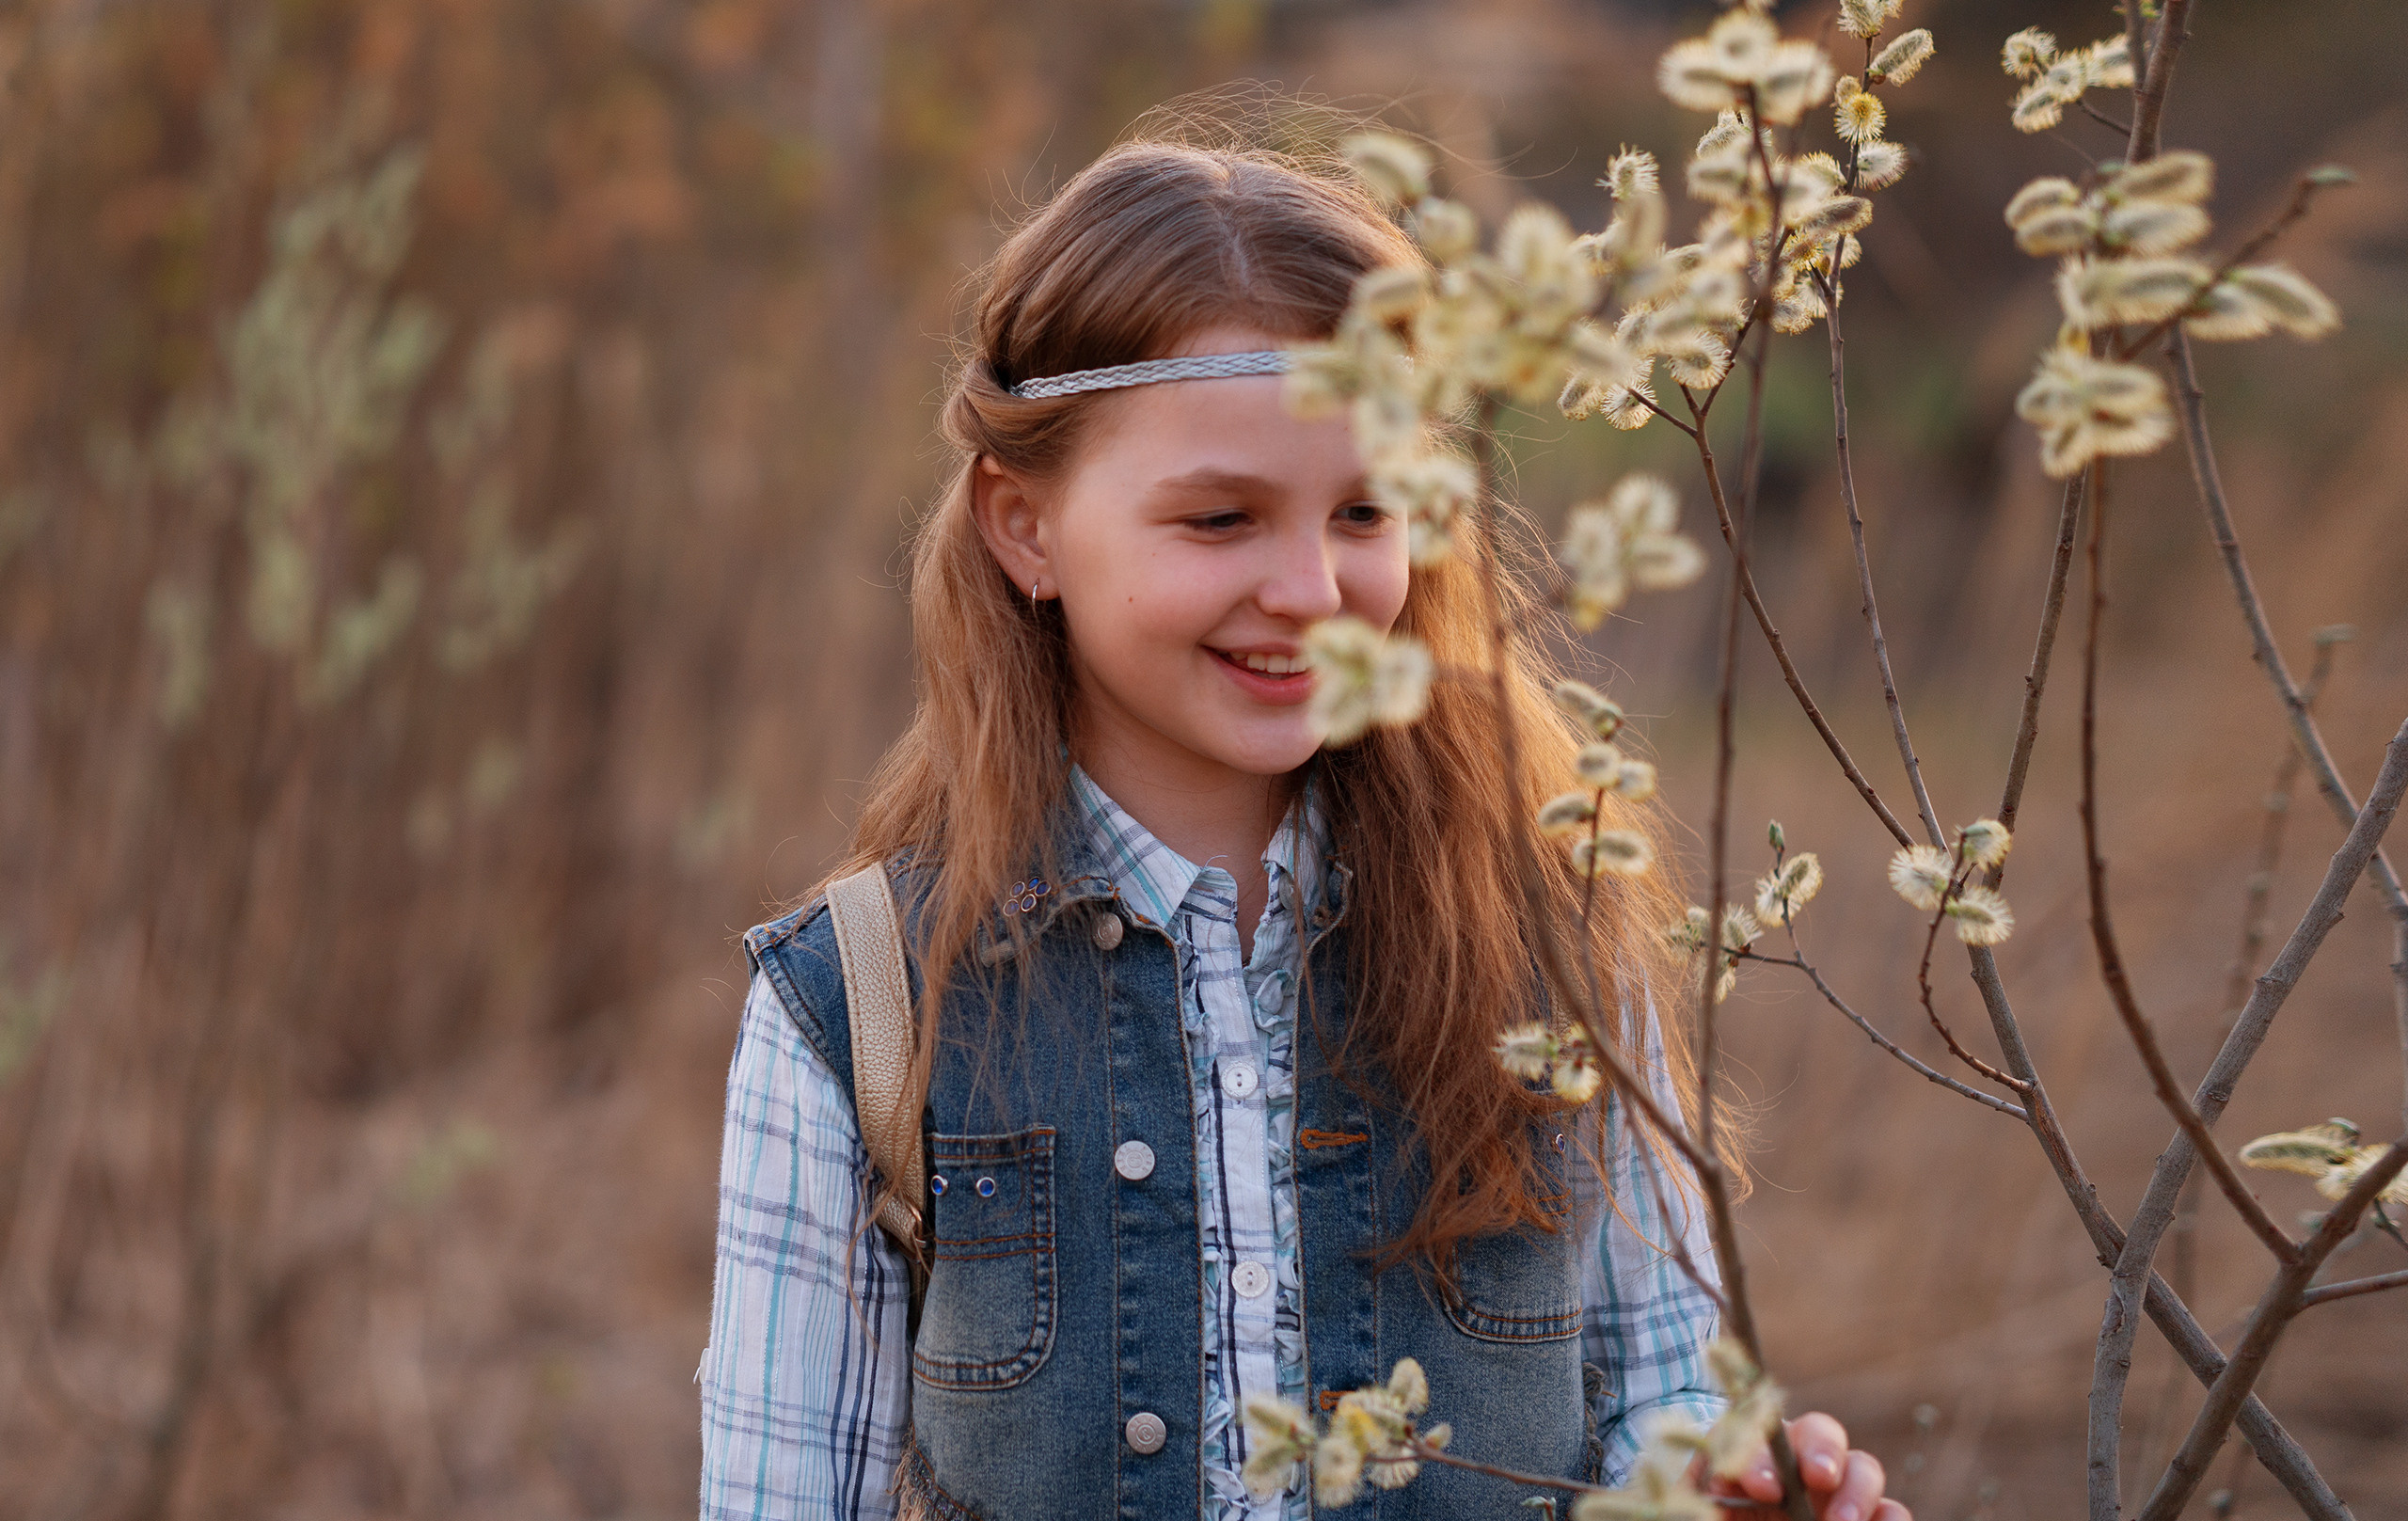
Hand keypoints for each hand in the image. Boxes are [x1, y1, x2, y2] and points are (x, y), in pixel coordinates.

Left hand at [1711, 1412, 1906, 1520]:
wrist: (1722, 1519)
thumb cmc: (1712, 1513)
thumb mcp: (1699, 1505)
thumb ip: (1703, 1495)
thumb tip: (1721, 1483)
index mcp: (1756, 1447)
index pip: (1761, 1434)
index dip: (1763, 1458)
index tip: (1760, 1486)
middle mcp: (1801, 1461)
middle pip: (1823, 1433)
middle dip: (1821, 1452)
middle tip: (1817, 1478)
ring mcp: (1838, 1491)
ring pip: (1864, 1469)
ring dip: (1858, 1491)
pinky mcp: (1864, 1517)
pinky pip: (1890, 1512)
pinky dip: (1890, 1518)